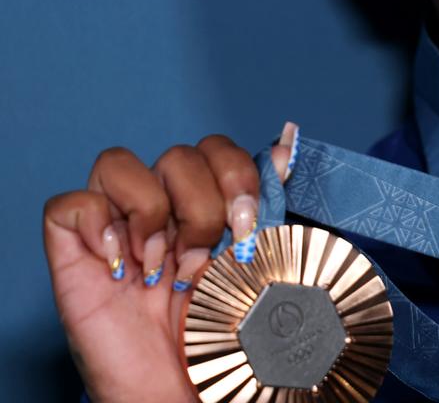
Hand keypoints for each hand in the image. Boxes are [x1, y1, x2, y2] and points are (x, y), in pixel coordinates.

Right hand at [43, 125, 296, 402]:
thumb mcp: (259, 268)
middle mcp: (163, 213)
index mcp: (209, 210)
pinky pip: (69, 205)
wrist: (186, 397)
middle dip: (204, 203)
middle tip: (208, 257)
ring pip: (120, 163)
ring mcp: (116, 231)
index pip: (217, 149)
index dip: (238, 173)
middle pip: (178, 154)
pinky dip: (98, 225)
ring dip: (153, 213)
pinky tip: (123, 267)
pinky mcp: (74, 256)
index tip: (249, 223)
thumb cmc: (223, 340)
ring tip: (164, 267)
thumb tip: (286, 143)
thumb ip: (269, 208)